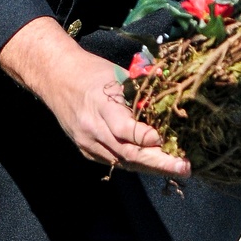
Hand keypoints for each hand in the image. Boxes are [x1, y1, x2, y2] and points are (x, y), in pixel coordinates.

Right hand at [0, 16, 190, 179]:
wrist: (56, 79)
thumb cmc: (92, 72)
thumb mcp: (118, 75)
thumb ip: (142, 90)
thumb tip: (173, 94)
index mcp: (101, 105)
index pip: (125, 129)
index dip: (147, 138)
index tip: (169, 141)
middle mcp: (92, 128)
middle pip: (127, 152)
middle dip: (158, 162)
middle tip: (184, 167)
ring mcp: (87, 143)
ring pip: (122, 162)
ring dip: (151, 167)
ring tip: (177, 169)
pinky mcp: (86, 150)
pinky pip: (114, 161)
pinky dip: (136, 164)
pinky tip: (155, 165)